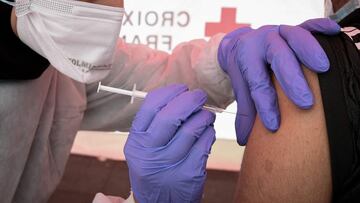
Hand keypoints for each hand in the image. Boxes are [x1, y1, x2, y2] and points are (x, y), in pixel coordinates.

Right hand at [124, 84, 215, 202]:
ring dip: (204, 116)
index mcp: (136, 142)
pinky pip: (205, 142)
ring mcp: (170, 165)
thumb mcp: (143, 148)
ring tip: (206, 116)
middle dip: (190, 100)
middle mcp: (150, 154)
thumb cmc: (154, 168)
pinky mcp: (189, 173)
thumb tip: (179, 95)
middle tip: (199, 96)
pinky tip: (207, 132)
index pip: (151, 106)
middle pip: (172, 115)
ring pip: (193, 128)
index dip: (170, 92)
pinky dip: (209, 132)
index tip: (181, 88)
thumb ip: (154, 124)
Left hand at [217, 18, 339, 144]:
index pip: (257, 83)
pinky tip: (333, 33)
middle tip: (305, 103)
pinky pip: (309, 24)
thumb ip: (245, 111)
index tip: (274, 126)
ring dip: (309, 51)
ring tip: (323, 68)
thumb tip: (243, 141)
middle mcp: (263, 42)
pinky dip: (321, 27)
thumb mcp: (241, 87)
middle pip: (277, 58)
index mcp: (246, 57)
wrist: (242, 44)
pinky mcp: (293, 28)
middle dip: (292, 80)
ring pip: (294, 37)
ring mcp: (279, 32)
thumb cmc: (245, 69)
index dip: (265, 105)